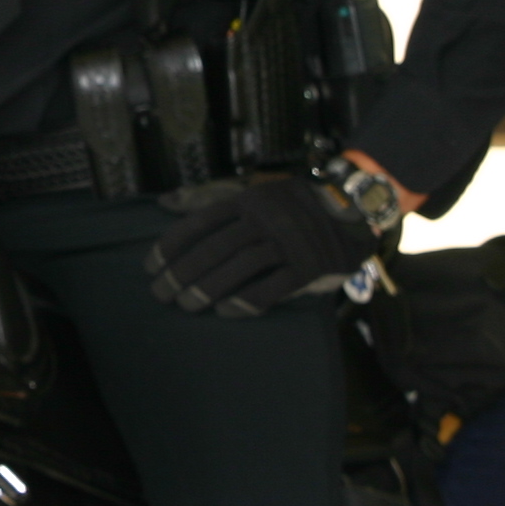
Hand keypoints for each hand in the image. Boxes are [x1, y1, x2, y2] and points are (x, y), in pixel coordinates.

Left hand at [144, 176, 375, 317]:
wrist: (352, 210)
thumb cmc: (293, 206)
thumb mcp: (255, 193)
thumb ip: (211, 200)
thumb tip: (165, 202)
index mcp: (249, 199)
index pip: (201, 223)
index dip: (172, 246)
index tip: (151, 267)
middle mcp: (267, 218)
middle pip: (216, 248)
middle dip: (182, 273)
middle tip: (160, 294)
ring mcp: (289, 242)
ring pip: (241, 266)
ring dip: (208, 288)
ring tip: (186, 305)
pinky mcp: (309, 267)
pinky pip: (273, 287)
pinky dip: (246, 301)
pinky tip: (225, 312)